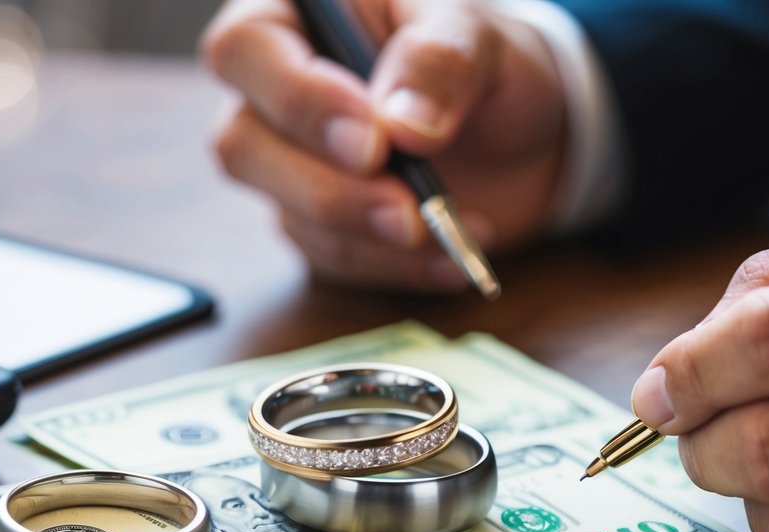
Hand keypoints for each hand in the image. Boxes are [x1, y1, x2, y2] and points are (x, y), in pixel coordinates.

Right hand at [201, 0, 565, 291]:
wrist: (522, 135)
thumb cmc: (484, 63)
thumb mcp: (481, 38)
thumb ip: (443, 61)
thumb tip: (405, 123)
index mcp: (297, 17)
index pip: (247, 49)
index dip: (299, 100)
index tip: (373, 141)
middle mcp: (275, 95)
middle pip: (245, 147)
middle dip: (330, 190)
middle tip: (406, 209)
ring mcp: (291, 169)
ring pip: (291, 216)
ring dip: (373, 238)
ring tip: (450, 227)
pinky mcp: (319, 229)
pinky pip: (337, 261)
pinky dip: (398, 268)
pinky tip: (451, 256)